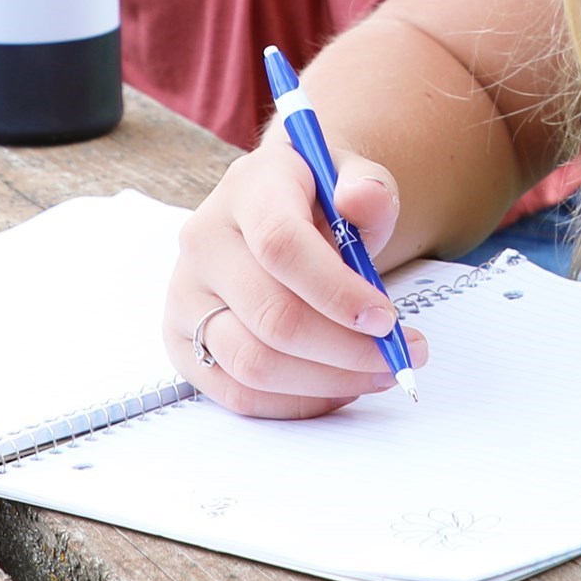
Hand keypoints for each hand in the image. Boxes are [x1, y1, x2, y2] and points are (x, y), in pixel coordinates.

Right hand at [167, 135, 425, 418]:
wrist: (278, 213)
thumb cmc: (320, 201)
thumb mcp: (352, 178)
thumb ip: (368, 188)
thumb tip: (365, 200)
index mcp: (246, 190)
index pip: (279, 244)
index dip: (337, 291)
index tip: (387, 320)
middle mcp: (203, 242)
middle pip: (271, 315)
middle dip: (347, 349)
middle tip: (398, 356)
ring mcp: (186, 296)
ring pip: (253, 364)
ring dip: (327, 381)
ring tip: (377, 372)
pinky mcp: (182, 343)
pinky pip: (238, 394)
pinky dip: (298, 402)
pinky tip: (339, 386)